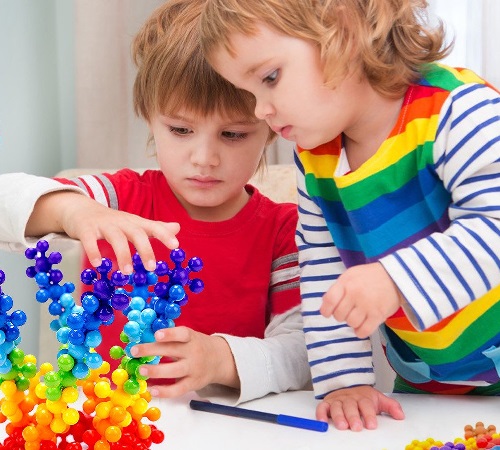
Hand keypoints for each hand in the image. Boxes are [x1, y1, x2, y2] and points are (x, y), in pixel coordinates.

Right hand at [28, 191, 179, 273]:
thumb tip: (178, 227)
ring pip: (116, 238)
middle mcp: (122, 222)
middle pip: (136, 233)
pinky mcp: (86, 229)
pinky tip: (98, 264)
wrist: (80, 209)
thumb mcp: (134, 223)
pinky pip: (90, 240)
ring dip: (123, 255)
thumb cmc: (112, 222)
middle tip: (151, 268)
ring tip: (127, 272)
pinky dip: (94, 252)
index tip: (176, 246)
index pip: (153, 226)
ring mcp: (104, 225)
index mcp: (135, 223)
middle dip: (145, 250)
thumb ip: (155, 227)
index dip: (165, 235)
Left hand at [130, 326, 238, 396]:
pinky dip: (164, 391)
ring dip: (155, 371)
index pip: (182, 334)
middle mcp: (193, 352)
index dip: (170, 334)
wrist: (219, 359)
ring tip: (140, 371)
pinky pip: (177, 389)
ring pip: (174, 371)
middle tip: (134, 351)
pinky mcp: (193, 384)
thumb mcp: (189, 337)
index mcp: (191, 338)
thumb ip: (171, 339)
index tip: (157, 335)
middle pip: (172, 351)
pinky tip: (151, 390)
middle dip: (151, 351)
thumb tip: (143, 340)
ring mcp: (194, 369)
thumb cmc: (196, 345)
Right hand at [316, 385, 404, 430]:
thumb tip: (401, 416)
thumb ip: (390, 406)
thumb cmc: (363, 396)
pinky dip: (321, 413)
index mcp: (362, 397)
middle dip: (353, 417)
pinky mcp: (327, 403)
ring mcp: (337, 400)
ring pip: (337, 407)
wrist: (347, 384)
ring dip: (338, 416)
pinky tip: (323, 421)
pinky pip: (322, 407)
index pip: (366, 405)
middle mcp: (349, 398)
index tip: (372, 425)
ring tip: (342, 426)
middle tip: (356, 427)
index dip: (369, 414)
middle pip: (351, 406)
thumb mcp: (378, 399)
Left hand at [320, 262, 402, 337]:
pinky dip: (360, 331)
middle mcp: (355, 294)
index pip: (329, 301)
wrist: (395, 276)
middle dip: (341, 315)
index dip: (326, 310)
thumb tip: (326, 304)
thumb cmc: (370, 276)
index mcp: (346, 283)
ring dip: (352, 322)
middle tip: (349, 311)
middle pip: (339, 315)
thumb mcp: (350, 275)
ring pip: (350, 323)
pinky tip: (362, 325)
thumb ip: (338, 288)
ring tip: (358, 316)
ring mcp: (367, 305)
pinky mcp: (378, 315)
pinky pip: (363, 331)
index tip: (328, 313)